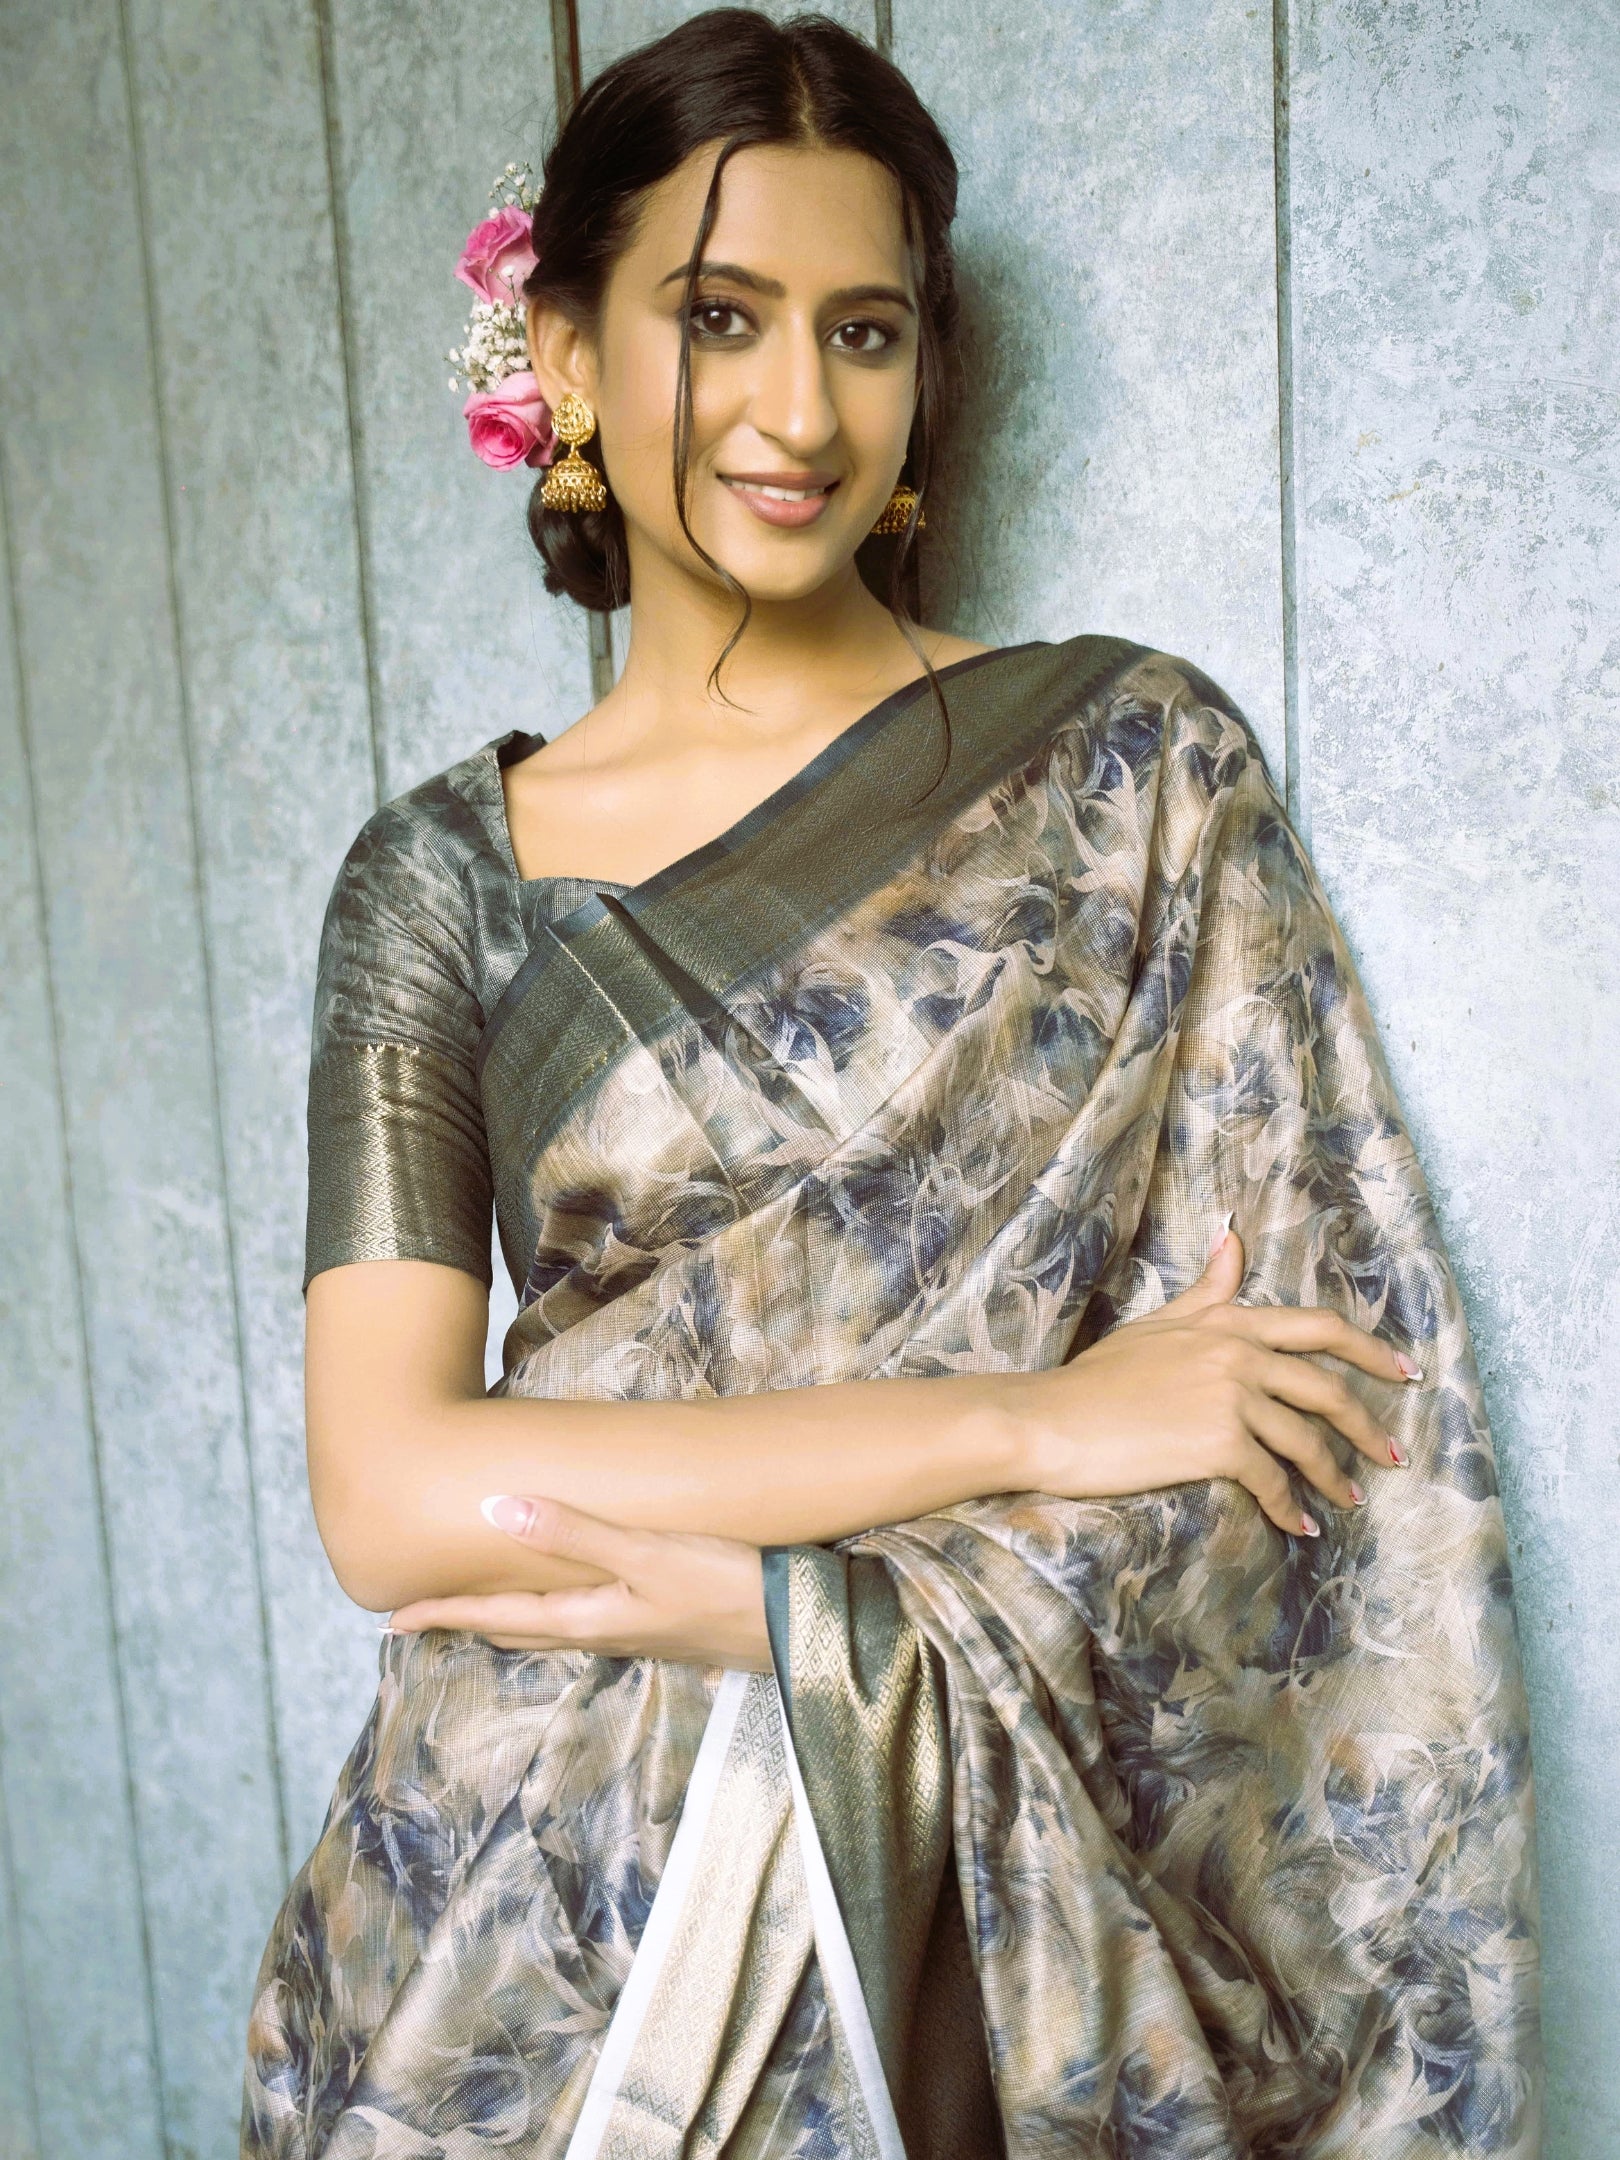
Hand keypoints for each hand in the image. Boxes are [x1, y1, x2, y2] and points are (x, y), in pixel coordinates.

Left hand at [384, 1496, 772, 1670]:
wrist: (796, 1628)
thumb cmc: (725, 1587)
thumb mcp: (648, 1554)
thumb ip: (575, 1532)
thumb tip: (496, 1509)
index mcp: (585, 1619)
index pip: (495, 1615)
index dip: (443, 1612)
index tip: (391, 1618)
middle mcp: (600, 1631)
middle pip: (514, 1628)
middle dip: (466, 1620)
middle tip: (421, 1615)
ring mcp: (632, 1632)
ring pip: (547, 1628)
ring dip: (506, 1618)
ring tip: (477, 1605)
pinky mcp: (661, 1623)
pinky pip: (583, 1621)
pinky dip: (551, 1611)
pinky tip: (567, 1597)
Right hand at [1019, 1226, 1419, 1534]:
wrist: (1051, 1419)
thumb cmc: (1097, 1377)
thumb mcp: (1158, 1322)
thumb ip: (1207, 1288)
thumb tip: (1234, 1236)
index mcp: (1228, 1322)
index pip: (1317, 1327)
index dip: (1369, 1350)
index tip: (1404, 1372)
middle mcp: (1238, 1353)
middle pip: (1327, 1387)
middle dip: (1368, 1424)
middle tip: (1393, 1456)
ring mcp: (1231, 1397)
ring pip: (1307, 1440)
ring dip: (1334, 1476)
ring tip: (1347, 1501)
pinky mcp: (1219, 1443)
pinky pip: (1273, 1481)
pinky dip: (1291, 1509)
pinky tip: (1300, 1526)